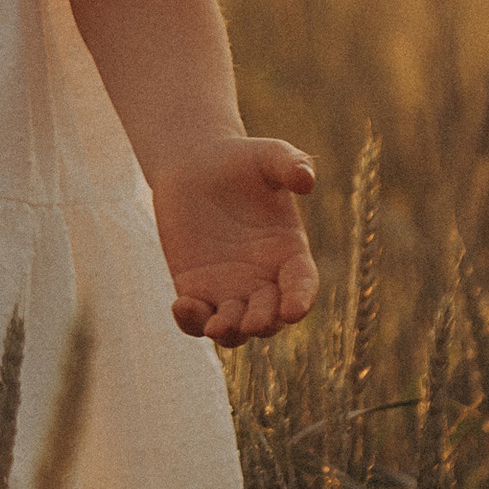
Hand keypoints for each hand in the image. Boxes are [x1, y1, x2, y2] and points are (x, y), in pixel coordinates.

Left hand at [151, 137, 318, 343]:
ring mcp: (229, 290)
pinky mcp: (195, 289)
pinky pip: (196, 318)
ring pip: (234, 328)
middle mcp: (264, 281)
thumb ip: (292, 163)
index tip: (293, 309)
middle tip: (252, 322)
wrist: (198, 165)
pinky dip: (191, 322)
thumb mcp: (271, 155)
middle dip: (263, 323)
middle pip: (269, 317)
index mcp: (290, 255)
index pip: (302, 286)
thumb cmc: (244, 160)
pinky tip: (182, 306)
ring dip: (229, 333)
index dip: (300, 300)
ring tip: (216, 327)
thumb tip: (306, 179)